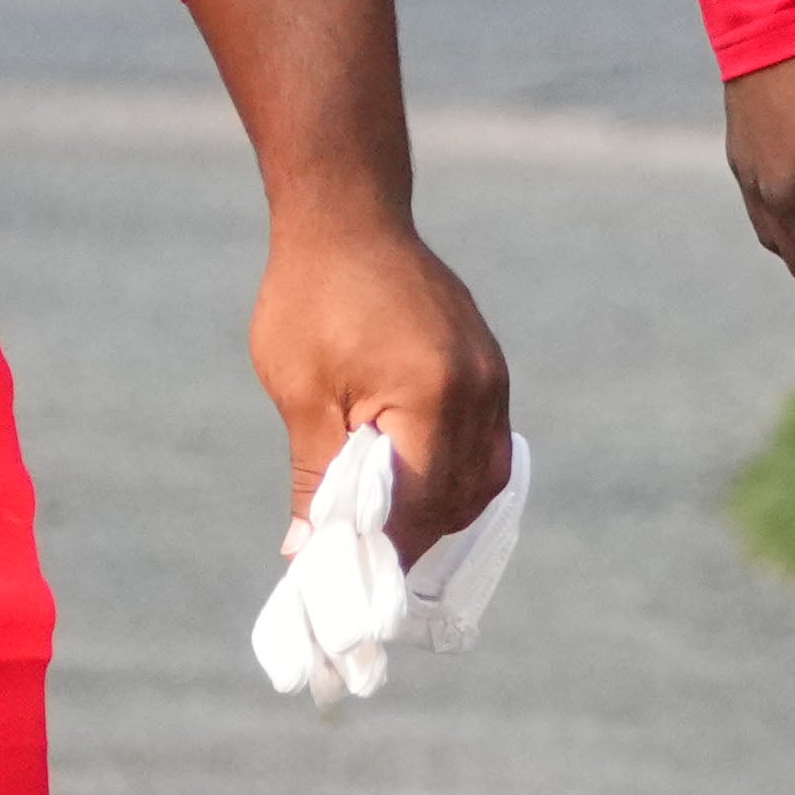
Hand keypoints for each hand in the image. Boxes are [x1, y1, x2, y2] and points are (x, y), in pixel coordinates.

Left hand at [249, 203, 511, 544]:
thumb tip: (309, 552)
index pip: (418, 506)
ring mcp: (493, 379)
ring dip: (438, 510)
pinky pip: (488, 446)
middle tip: (359, 554)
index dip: (383, 548)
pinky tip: (414, 480)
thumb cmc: (312, 299)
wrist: (349, 219)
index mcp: (432, 397)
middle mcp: (478, 392)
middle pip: (458, 500)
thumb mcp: (302, 394)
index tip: (344, 574)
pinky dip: (455, 475)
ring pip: (481, 480)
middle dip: (411, 537)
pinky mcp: (491, 368)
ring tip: (385, 521)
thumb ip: (317, 477)